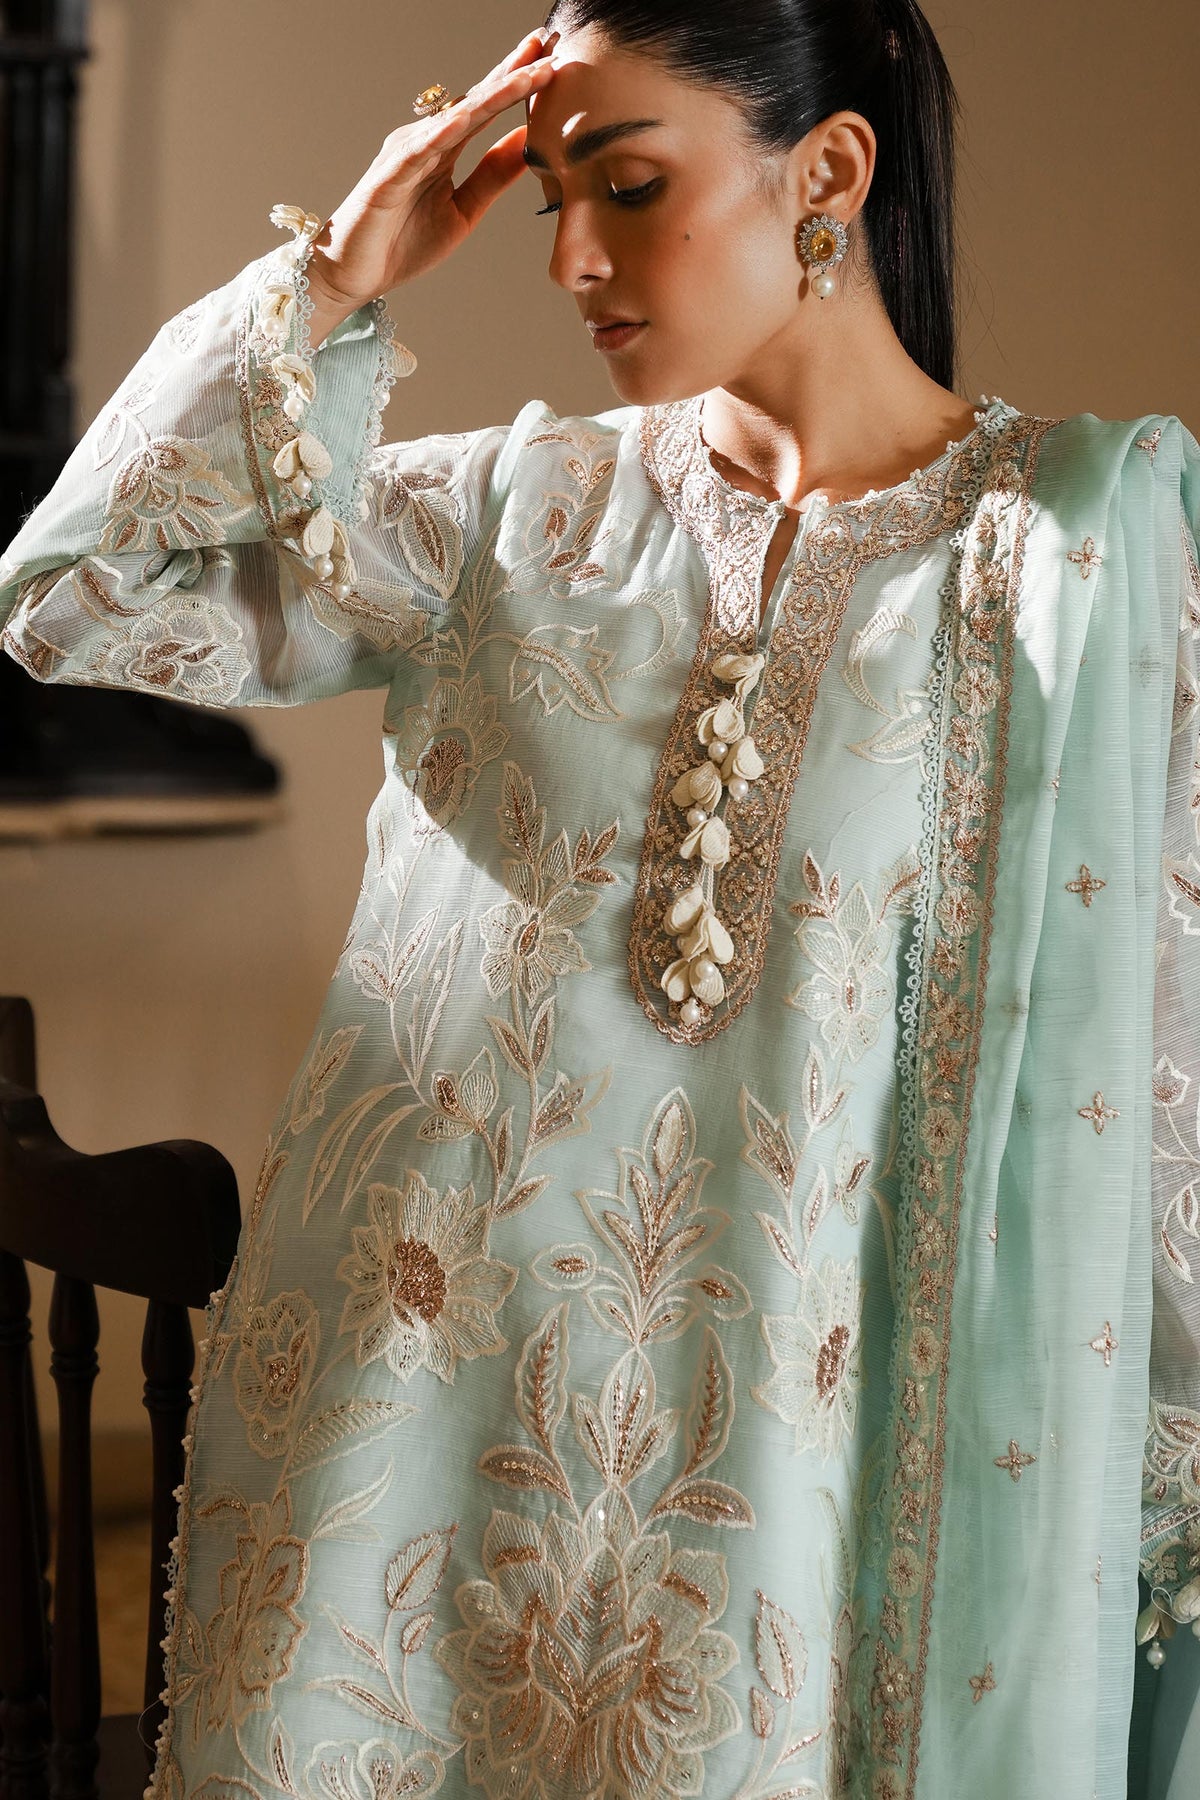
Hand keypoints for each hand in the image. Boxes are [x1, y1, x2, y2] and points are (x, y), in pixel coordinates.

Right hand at [305, 28, 557, 344]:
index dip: (518, 82)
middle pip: (476, 100)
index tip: (553, 59)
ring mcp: (405, 154)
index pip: (487, 107)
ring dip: (491, 95)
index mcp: (445, 147)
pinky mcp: (387, 178)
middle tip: (547, 41)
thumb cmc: (402, 244)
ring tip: (526, 73)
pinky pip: (418, 151)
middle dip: (512, 70)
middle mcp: (425, 140)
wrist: (353, 275)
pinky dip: (442, 133)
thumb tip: (528, 143)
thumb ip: (493, 176)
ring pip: (455, 118)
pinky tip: (467, 117)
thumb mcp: (463, 210)